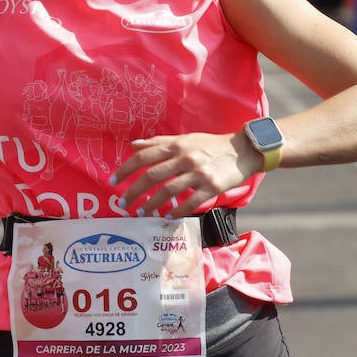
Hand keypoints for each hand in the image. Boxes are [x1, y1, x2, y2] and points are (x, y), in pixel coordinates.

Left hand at [112, 132, 253, 218]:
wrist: (243, 150)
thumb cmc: (210, 145)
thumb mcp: (185, 139)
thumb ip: (159, 142)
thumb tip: (134, 145)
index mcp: (176, 145)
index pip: (144, 156)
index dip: (126, 169)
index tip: (114, 181)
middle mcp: (185, 157)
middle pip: (152, 176)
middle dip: (134, 191)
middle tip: (123, 202)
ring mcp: (199, 173)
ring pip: (168, 191)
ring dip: (151, 204)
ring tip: (141, 212)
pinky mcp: (212, 186)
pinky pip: (190, 202)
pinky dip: (176, 211)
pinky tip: (167, 217)